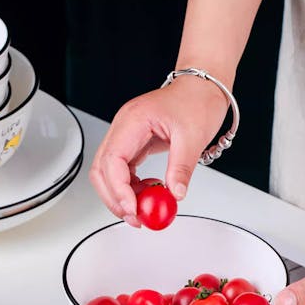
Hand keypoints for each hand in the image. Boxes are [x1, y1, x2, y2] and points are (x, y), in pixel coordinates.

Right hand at [89, 75, 228, 225]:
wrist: (202, 87)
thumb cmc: (197, 100)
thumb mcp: (193, 136)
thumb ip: (181, 167)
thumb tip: (175, 194)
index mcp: (132, 120)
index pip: (112, 161)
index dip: (119, 189)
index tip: (134, 209)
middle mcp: (124, 128)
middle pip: (102, 170)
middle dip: (115, 198)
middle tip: (135, 217)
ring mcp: (126, 136)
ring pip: (108, 174)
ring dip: (122, 195)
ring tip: (144, 209)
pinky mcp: (134, 144)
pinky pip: (123, 171)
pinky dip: (132, 188)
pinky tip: (148, 193)